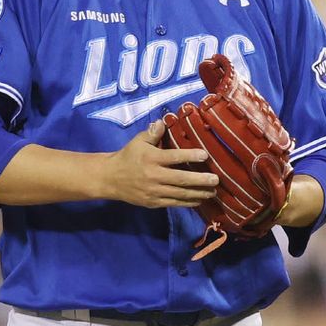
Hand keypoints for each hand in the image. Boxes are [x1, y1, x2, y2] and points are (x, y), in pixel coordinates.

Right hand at [101, 119, 218, 207]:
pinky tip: (199, 200)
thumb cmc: (128, 156)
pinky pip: (173, 203)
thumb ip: (152, 132)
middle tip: (216, 180)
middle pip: (181, 179)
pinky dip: (187, 202)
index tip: (205, 155)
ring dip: (198, 193)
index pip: (174, 157)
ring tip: (212, 192)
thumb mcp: (137, 141)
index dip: (190, 156)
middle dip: (200, 180)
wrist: (110, 178)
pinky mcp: (153, 202)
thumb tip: (163, 122)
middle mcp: (154, 176)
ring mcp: (154, 191)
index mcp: (151, 159)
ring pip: (180, 194)